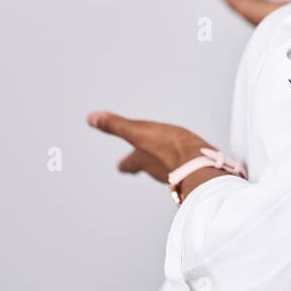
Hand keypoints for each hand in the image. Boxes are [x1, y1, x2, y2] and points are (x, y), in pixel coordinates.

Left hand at [86, 112, 228, 200]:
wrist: (199, 163)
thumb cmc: (168, 147)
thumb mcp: (137, 131)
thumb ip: (115, 125)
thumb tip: (91, 118)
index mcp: (142, 160)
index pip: (128, 164)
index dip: (124, 164)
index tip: (121, 166)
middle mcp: (156, 169)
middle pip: (146, 167)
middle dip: (143, 163)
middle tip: (140, 164)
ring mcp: (175, 171)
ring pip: (165, 167)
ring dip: (164, 163)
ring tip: (167, 157)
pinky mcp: (192, 170)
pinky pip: (184, 167)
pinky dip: (182, 163)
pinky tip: (189, 159)